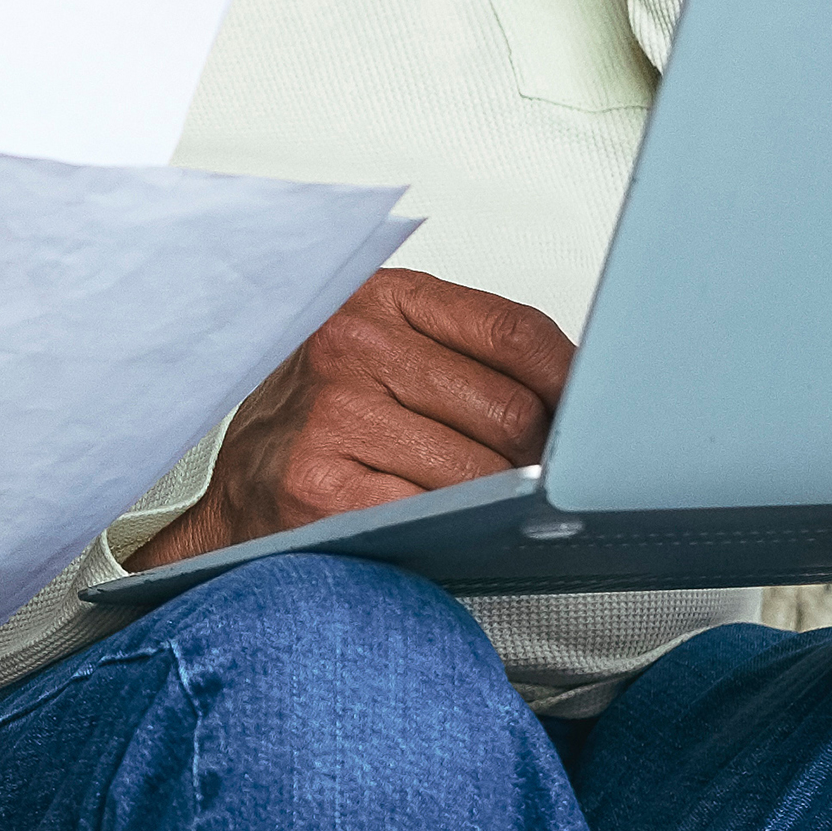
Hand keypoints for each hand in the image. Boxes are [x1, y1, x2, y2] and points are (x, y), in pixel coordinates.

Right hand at [126, 269, 572, 570]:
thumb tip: (581, 395)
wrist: (232, 500)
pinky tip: (460, 532)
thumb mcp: (383, 359)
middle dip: (542, 456)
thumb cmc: (319, 431)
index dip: (572, 381)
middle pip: (509, 408)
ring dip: (507, 501)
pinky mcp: (320, 488)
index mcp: (374, 299)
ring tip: (504, 511)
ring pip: (481, 470)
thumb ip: (465, 359)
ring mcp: (332, 418)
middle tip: (549, 482)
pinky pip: (435, 513)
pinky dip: (461, 529)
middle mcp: (348, 347)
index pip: (512, 330)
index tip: (599, 414)